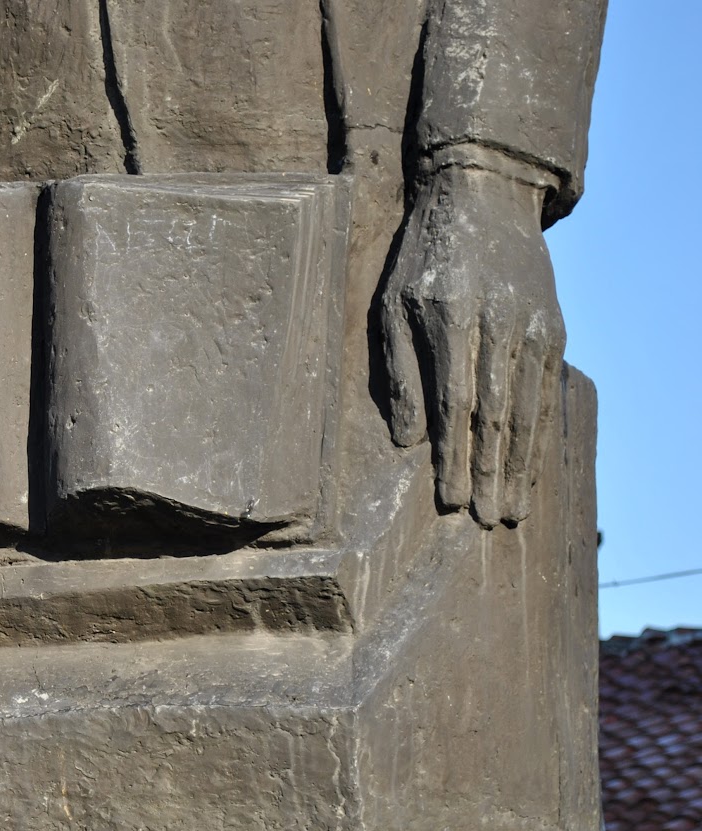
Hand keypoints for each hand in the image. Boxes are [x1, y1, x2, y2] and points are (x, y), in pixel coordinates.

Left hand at [381, 159, 565, 526]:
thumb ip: (398, 370)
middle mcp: (499, 326)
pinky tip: (531, 467)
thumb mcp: (392, 304)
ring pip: (528, 410)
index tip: (449, 498)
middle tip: (486, 520)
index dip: (454, 455)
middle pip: (497, 416)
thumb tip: (405, 439)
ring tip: (510, 509)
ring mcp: (533, 328)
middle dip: (491, 473)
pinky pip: (546, 392)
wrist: (485, 196)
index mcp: (452, 319)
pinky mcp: (552, 330)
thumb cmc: (422, 256)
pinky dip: (539, 435)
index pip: (455, 404)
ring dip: (520, 465)